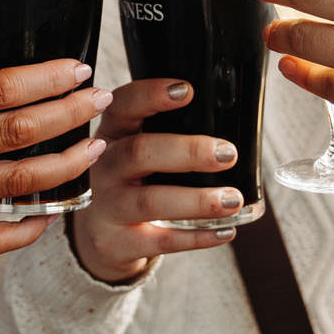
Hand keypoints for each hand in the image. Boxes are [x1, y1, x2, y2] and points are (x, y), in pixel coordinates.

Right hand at [0, 59, 111, 252]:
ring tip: (95, 145)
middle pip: (18, 130)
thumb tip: (32, 66)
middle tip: (98, 98)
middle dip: (69, 112)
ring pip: (20, 181)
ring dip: (68, 163)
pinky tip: (57, 208)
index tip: (78, 69)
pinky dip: (31, 227)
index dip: (47, 78)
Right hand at [68, 78, 244, 284]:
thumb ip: (167, 132)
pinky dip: (196, 238)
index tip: (186, 90)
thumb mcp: (134, 149)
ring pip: (150, 201)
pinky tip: (225, 231)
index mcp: (113, 134)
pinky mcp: (115, 243)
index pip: (123, 106)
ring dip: (196, 200)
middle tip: (228, 154)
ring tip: (233, 199)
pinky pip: (159, 241)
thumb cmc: (131, 181)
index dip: (151, 95)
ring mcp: (106, 207)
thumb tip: (232, 120)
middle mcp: (103, 167)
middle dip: (187, 152)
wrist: (99, 236)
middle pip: (139, 153)